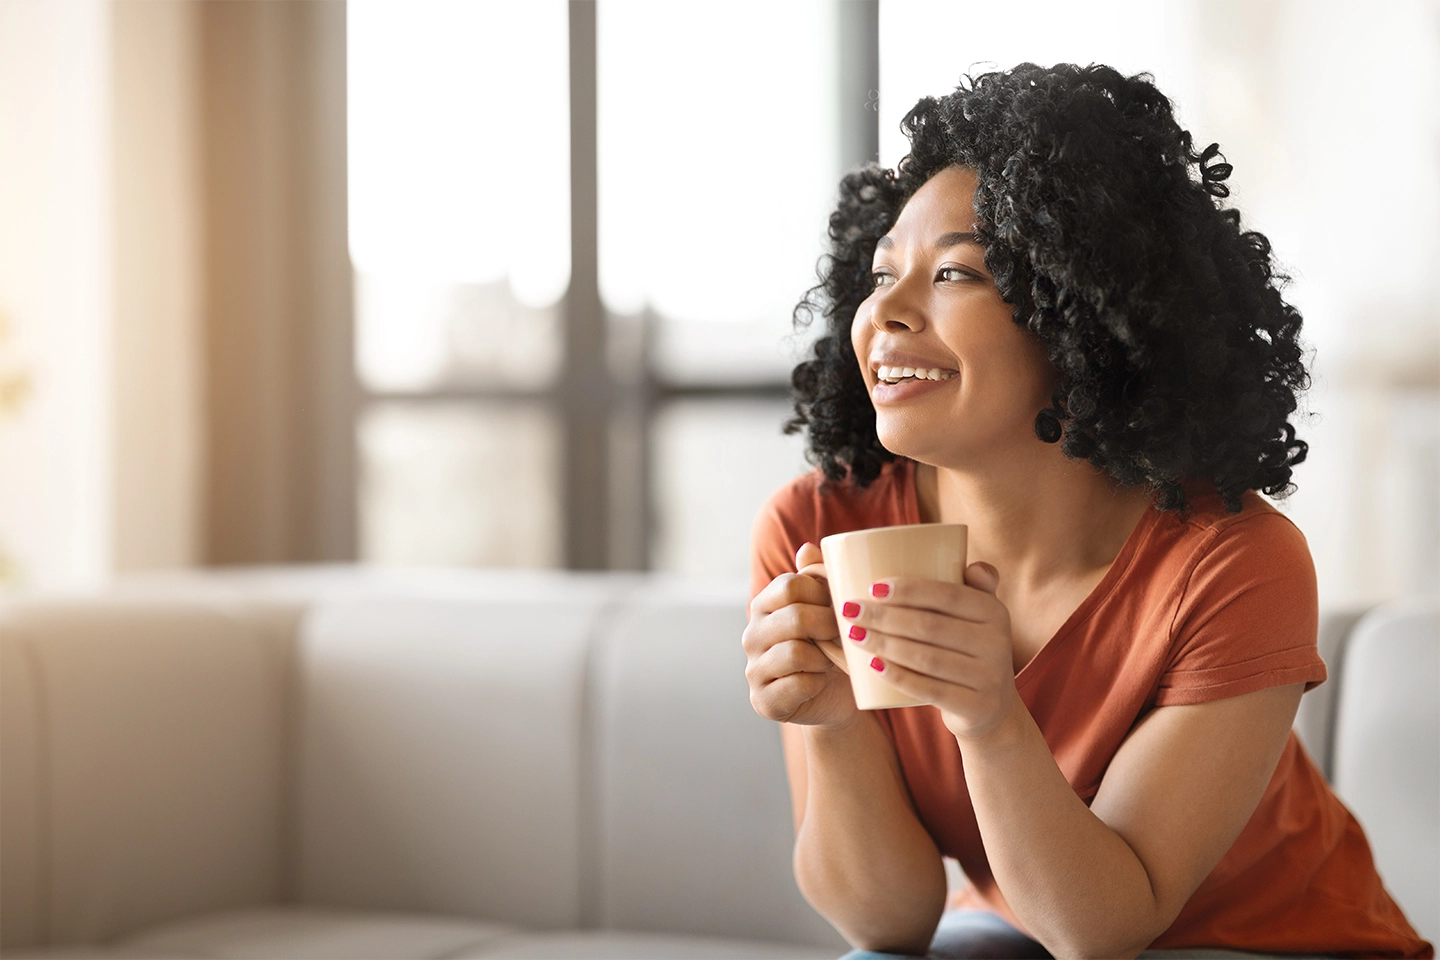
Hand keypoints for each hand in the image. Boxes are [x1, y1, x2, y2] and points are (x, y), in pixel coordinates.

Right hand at [743, 542, 857, 728]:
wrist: (834, 698)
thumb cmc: (831, 648)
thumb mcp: (828, 610)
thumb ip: (817, 578)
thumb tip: (808, 549)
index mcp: (763, 605)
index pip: (791, 585)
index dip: (824, 594)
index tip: (839, 606)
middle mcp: (751, 635)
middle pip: (795, 617)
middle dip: (829, 626)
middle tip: (841, 636)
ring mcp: (753, 669)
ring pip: (796, 652)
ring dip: (824, 658)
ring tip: (830, 661)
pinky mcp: (763, 701)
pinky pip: (798, 684)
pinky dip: (817, 683)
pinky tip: (819, 683)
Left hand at [838, 562, 1018, 740]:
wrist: (991, 709)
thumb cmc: (971, 650)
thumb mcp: (981, 618)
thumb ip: (978, 587)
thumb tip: (971, 565)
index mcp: (995, 613)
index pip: (948, 595)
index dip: (908, 590)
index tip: (871, 588)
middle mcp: (997, 644)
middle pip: (930, 626)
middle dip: (884, 617)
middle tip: (851, 611)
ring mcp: (989, 678)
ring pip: (926, 659)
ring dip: (884, 645)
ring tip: (854, 635)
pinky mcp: (976, 707)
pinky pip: (930, 690)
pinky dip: (899, 677)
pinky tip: (873, 665)